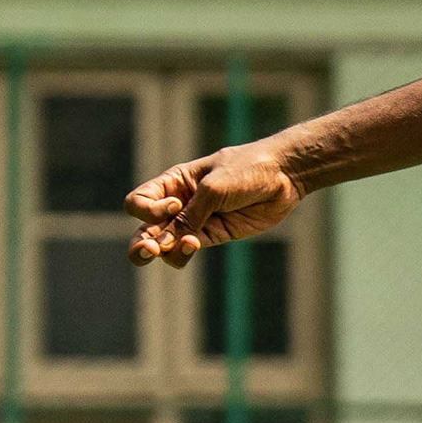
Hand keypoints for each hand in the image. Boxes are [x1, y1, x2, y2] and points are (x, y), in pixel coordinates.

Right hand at [127, 143, 306, 264]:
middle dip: (140, 243)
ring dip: (163, 252)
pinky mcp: (213, 235)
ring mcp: (196, 222)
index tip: (176, 204)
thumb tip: (165, 243)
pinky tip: (192, 245)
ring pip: (165, 246)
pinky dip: (184, 253)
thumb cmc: (247, 170)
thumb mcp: (213, 188)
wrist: (283, 176)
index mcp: (172, 183)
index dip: (147, 210)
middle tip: (148, 249)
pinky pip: (188, 251)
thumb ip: (190, 216)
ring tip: (173, 248)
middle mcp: (179, 204)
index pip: (138, 202)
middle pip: (144, 229)